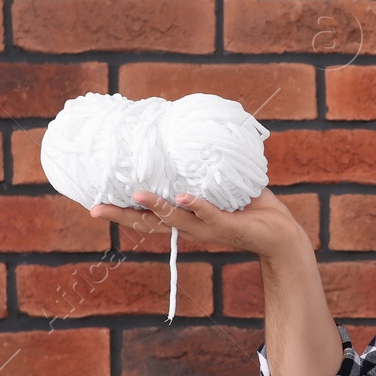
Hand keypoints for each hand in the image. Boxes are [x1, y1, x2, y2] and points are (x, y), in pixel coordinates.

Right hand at [88, 187, 301, 259]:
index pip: (147, 218)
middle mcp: (191, 228)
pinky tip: (184, 196)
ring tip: (136, 195)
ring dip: (156, 207)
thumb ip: (202, 172)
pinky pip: (210, 214)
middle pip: (150, 224)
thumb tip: (186, 140)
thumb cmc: (250, 208)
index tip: (94, 205)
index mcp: (186, 220)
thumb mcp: (220, 188)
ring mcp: (208, 229)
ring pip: (176, 219)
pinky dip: (197, 205)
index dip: (122, 211)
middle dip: (123, 216)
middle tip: (95, 209)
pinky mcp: (229, 226)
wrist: (281, 235)